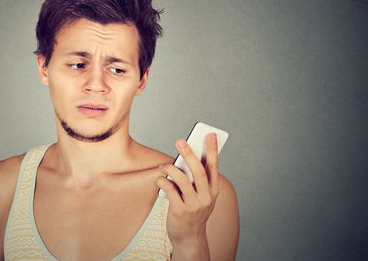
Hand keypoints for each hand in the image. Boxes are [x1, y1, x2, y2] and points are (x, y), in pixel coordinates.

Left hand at [157, 133, 218, 258]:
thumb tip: (184, 158)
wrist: (189, 239)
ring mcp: (194, 205)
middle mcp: (206, 197)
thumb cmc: (193, 212)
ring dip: (170, 169)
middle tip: (180, 140)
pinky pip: (170, 190)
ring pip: (182, 180)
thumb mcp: (200, 197)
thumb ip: (195, 180)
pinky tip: (159, 179)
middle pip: (198, 170)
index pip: (214, 166)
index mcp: (213, 191)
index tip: (210, 134)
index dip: (212, 149)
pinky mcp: (181, 211)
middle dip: (189, 153)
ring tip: (163, 166)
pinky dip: (163, 182)